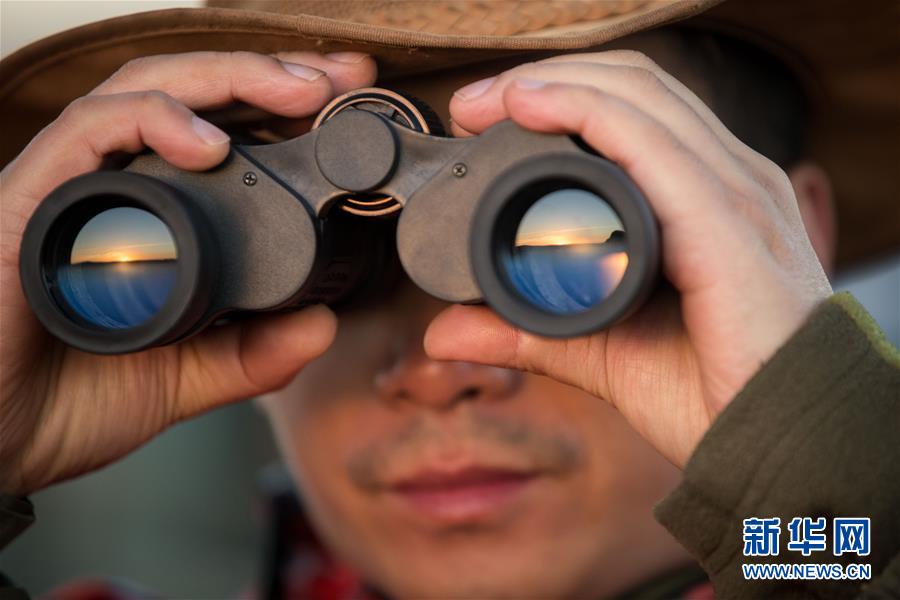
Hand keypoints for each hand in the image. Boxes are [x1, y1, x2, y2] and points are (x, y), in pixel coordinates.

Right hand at [0, 51, 375, 495]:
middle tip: (339, 74)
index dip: (277, 109)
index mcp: (149, 218)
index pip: (214, 134)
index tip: (343, 104)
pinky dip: (147, 121)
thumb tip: (322, 326)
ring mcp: (70, 192)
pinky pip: (86, 138)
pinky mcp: (30, 205)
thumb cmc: (65, 404)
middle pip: (189, 97)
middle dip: (268, 74)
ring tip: (296, 89)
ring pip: (142, 94)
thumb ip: (250, 356)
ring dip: (225, 80)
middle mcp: (109, 190)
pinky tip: (207, 141)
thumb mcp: (184, 377)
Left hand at [426, 52, 831, 467]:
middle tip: (470, 104)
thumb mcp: (597, 349)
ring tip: (487, 100)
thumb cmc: (709, 394)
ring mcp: (738, 196)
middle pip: (636, 87)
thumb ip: (524, 331)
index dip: (558, 94)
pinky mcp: (731, 226)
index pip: (636, 110)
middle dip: (546, 78)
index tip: (480, 116)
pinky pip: (656, 147)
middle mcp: (731, 181)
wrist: (777, 448)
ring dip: (556, 83)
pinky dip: (589, 113)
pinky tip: (534, 106)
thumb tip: (443, 330)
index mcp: (708, 197)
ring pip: (642, 99)